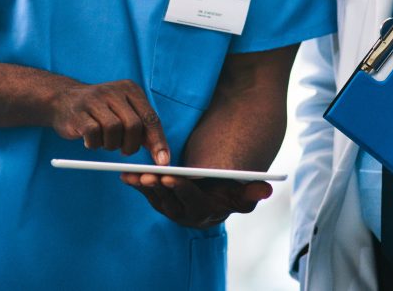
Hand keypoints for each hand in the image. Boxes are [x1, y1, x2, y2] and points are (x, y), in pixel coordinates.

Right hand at [49, 79, 168, 162]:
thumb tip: (161, 154)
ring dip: (111, 144)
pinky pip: (94, 134)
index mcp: (130, 89)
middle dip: (132, 145)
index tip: (163, 162)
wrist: (61, 99)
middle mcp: (114, 91)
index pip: (150, 118)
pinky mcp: (78, 112)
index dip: (158, 142)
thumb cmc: (100, 111)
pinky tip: (91, 141)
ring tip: (105, 142)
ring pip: (114, 130)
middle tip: (125, 151)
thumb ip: (142, 128)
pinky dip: (95, 144)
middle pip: (134, 125)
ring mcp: (94, 100)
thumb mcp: (123, 111)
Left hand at [121, 174, 272, 228]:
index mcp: (210, 214)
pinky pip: (148, 195)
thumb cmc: (231, 181)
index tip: (171, 177)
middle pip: (172, 205)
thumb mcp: (241, 186)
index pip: (195, 204)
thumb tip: (266, 190)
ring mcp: (174, 211)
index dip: (182, 191)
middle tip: (148, 175)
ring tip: (133, 174)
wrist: (218, 179)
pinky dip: (137, 185)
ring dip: (144, 188)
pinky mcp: (162, 202)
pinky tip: (125, 175)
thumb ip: (251, 190)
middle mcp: (190, 217)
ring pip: (157, 200)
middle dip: (158, 190)